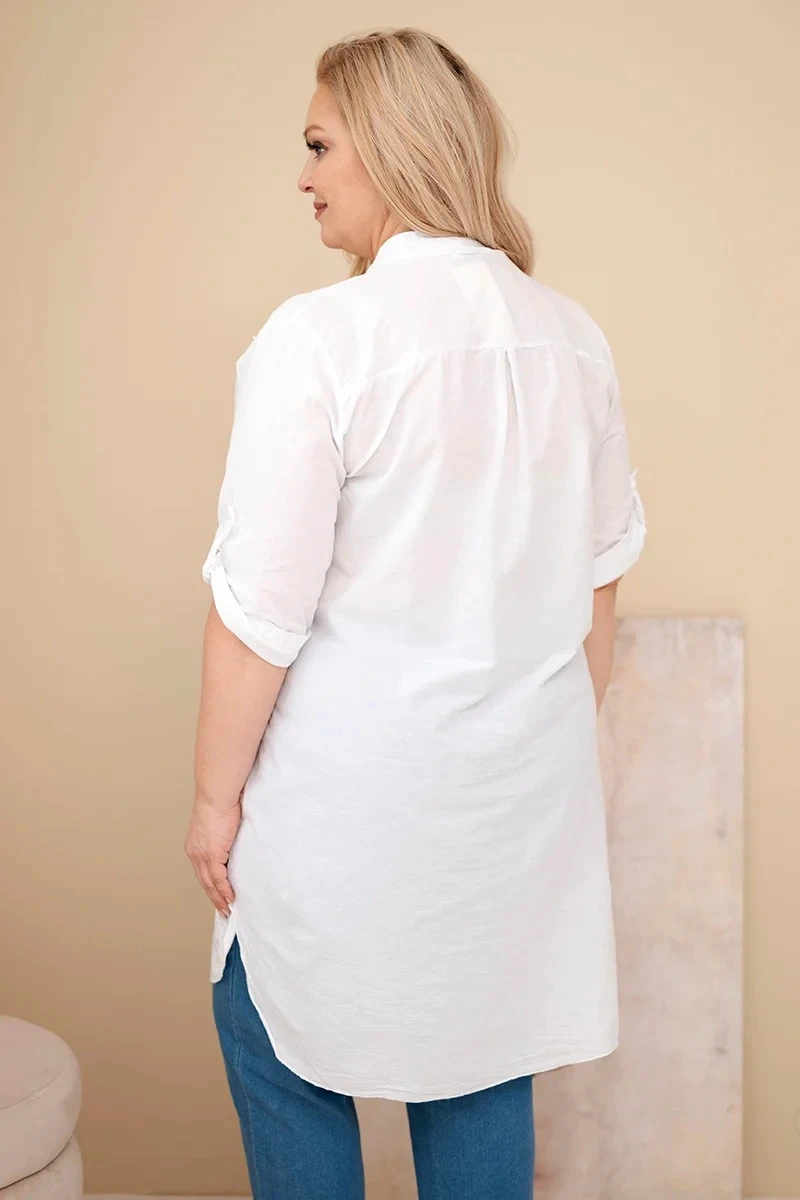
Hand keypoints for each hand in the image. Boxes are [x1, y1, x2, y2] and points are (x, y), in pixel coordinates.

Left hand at [184, 792, 241, 916]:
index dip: (209, 885)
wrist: (216, 795)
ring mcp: (202, 855)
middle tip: (222, 910)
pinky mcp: (213, 854)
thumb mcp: (218, 823)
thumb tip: (232, 840)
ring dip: (219, 898)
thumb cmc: (220, 802)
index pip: (201, 871)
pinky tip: (230, 899)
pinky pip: (218, 878)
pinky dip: (224, 891)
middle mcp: (195, 853)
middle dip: (213, 897)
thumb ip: (223, 836)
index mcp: (195, 846)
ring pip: (209, 883)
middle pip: (203, 881)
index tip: (216, 895)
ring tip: (227, 909)